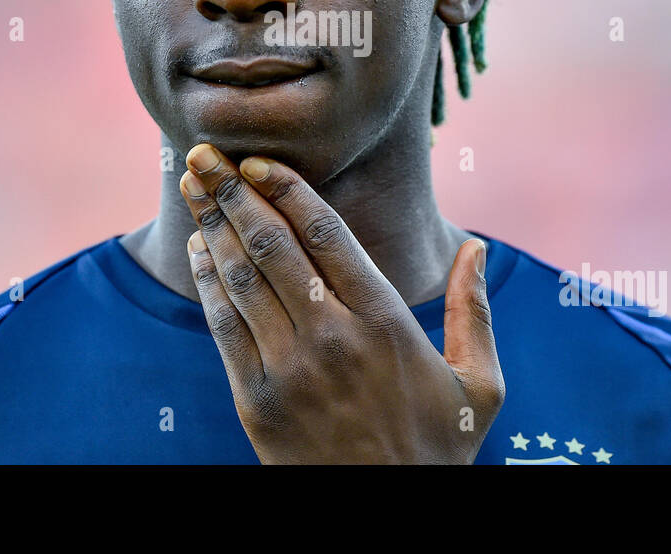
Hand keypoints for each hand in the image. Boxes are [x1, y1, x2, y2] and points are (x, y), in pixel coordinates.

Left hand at [179, 143, 503, 463]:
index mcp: (386, 322)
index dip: (285, 188)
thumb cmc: (437, 454)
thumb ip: (473, 311)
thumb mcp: (479, 386)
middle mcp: (334, 337)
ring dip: (211, 224)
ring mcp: (289, 369)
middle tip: (204, 152)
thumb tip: (475, 247)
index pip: (325, 234)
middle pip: (272, 244)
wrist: (385, 521)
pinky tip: (199, 249)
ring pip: (242, 277)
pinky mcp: (255, 401)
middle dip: (231, 192)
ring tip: (191, 185)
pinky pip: (224, 326)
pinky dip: (207, 281)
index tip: (257, 161)